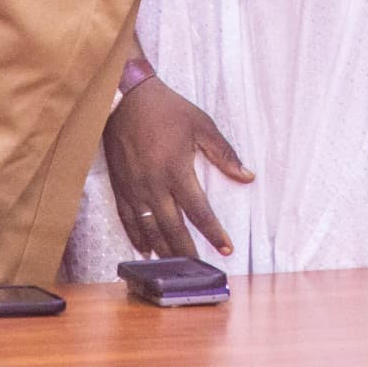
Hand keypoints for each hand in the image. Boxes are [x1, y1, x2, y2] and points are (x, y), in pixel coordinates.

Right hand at [103, 77, 251, 259]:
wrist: (125, 98)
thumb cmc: (167, 109)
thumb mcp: (201, 125)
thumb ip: (224, 153)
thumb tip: (247, 176)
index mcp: (176, 169)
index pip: (198, 210)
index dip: (213, 232)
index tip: (226, 248)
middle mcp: (154, 184)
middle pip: (172, 227)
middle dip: (187, 250)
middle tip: (199, 268)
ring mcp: (134, 187)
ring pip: (149, 228)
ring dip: (163, 249)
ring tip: (176, 266)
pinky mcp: (120, 186)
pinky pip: (128, 218)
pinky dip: (137, 236)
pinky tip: (145, 249)